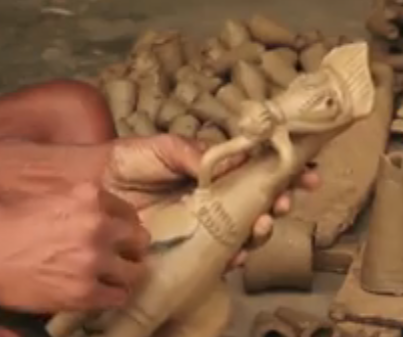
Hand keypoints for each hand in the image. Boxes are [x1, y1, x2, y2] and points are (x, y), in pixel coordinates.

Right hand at [0, 183, 150, 312]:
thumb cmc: (3, 223)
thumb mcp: (46, 199)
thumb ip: (79, 205)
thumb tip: (99, 216)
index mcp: (88, 196)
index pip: (128, 212)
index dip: (123, 227)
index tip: (117, 237)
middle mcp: (98, 225)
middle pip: (138, 240)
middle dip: (129, 250)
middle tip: (117, 259)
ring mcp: (94, 260)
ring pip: (134, 272)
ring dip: (122, 276)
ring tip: (108, 280)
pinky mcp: (86, 292)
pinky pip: (118, 297)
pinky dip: (110, 297)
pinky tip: (96, 295)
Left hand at [100, 134, 320, 266]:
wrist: (95, 187)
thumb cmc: (129, 161)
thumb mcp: (162, 147)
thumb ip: (192, 152)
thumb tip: (226, 160)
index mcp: (216, 168)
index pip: (258, 169)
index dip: (286, 171)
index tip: (307, 174)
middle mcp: (217, 197)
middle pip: (261, 202)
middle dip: (281, 201)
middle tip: (286, 200)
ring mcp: (206, 224)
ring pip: (247, 231)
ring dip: (263, 229)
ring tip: (265, 223)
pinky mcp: (191, 248)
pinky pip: (220, 256)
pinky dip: (235, 255)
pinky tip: (240, 252)